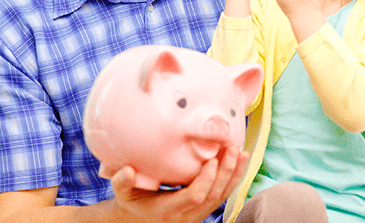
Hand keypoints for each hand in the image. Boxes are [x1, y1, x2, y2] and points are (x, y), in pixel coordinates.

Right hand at [110, 146, 248, 222]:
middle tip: (231, 148)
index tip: (211, 160)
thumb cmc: (132, 205)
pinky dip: (232, 179)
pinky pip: (221, 197)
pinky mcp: (202, 210)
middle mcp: (186, 215)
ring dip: (233, 174)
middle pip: (213, 196)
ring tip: (241, 153)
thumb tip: (127, 170)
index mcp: (168, 210)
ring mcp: (196, 215)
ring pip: (221, 197)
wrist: (137, 221)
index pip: (194, 197)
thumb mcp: (123, 194)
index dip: (205, 180)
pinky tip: (238, 162)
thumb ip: (123, 182)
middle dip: (225, 172)